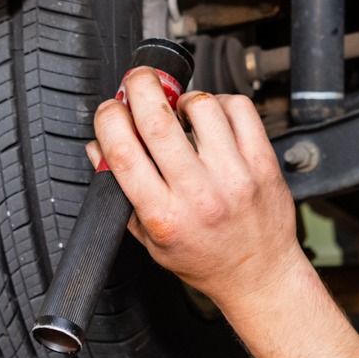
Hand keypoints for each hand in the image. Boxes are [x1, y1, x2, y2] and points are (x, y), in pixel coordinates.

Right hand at [87, 68, 303, 308]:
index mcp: (163, 214)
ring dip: (184, 99)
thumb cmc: (204, 259)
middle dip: (139, 86)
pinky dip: (221, 102)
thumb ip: (120, 194)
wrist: (260, 275)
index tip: (111, 110)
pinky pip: (239, 108)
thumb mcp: (150, 240)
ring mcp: (234, 175)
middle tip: (137, 81)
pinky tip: (213, 117)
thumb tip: (96, 149)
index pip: (123, 151)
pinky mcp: (262, 162)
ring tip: (180, 112)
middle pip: (157, 119)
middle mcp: (198, 193)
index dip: (109, 118)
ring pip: (201, 105)